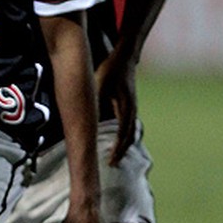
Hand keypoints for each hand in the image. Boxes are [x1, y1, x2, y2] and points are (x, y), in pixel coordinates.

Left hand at [96, 51, 138, 165]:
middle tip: (112, 164)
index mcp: (126, 108)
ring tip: (115, 157)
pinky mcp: (129, 106)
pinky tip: (118, 142)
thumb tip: (90, 116)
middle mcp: (132, 110)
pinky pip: (129, 126)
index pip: (123, 134)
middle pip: (129, 137)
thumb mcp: (100, 84)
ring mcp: (132, 108)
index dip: (117, 149)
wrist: (125, 58)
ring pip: (131, 132)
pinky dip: (125, 137)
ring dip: (124, 145)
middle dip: (121, 151)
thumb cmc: (111, 70)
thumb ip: (97, 100)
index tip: (111, 160)